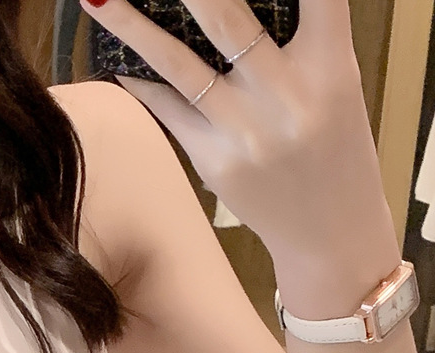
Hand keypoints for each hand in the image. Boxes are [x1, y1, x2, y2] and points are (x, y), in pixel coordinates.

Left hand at [78, 0, 396, 261]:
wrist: (329, 229)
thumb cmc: (335, 145)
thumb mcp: (337, 82)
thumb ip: (303, 40)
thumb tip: (227, 11)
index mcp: (330, 65)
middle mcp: (284, 94)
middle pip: (229, 20)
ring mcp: (243, 130)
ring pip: (179, 66)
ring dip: (133, 28)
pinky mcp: (212, 159)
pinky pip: (168, 111)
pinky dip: (141, 84)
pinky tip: (116, 63)